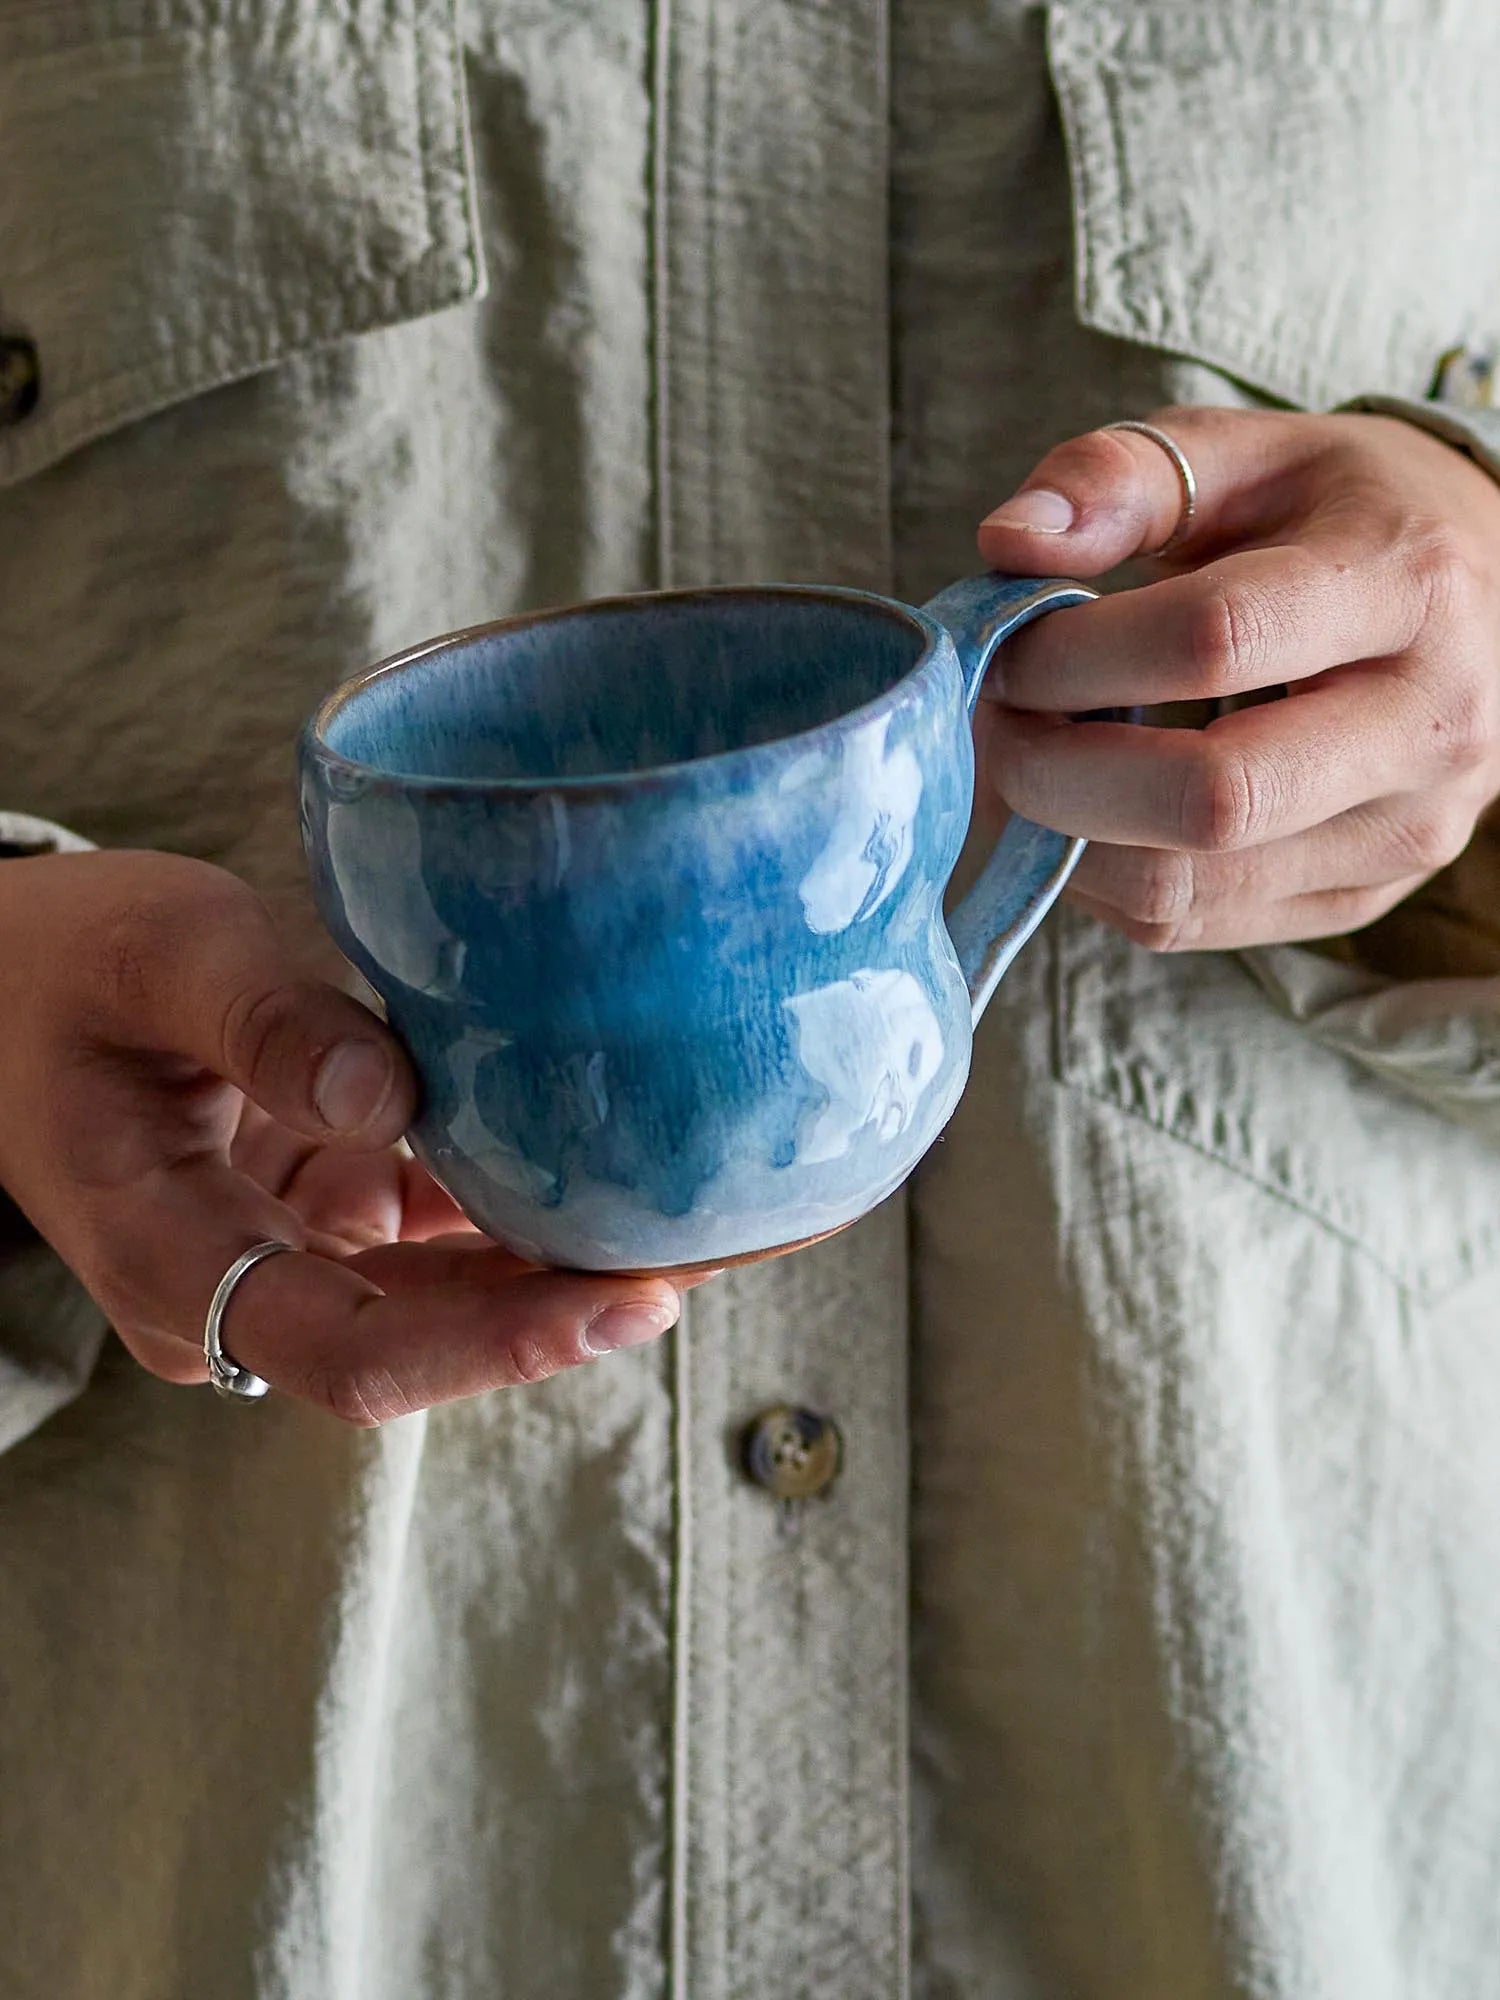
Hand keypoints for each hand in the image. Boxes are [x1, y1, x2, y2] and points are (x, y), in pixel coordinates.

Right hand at [0, 851, 687, 1422]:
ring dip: (573, 1265)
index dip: (496, 1343)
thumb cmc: (65, 966)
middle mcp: (242, 1296)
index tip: (623, 1298)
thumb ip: (257, 1019)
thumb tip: (385, 1091)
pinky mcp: (332, 1213)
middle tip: (727, 1250)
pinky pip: (447, 1232)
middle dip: (573, 1309)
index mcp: (174, 1263)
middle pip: (430, 1342)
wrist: (7, 982)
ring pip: (453, 1295)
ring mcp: (293, 1259)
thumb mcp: (153, 955)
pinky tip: (638, 1172)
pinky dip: (535, 1207)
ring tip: (721, 1219)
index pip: (354, 1353)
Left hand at [973, 408, 1499, 949]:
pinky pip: (1192, 924)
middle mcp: (1428, 725)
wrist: (1480, 601)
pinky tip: (1081, 813)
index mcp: (1405, 585)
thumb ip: (1119, 476)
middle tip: (995, 727)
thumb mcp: (1244, 454)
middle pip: (1210, 798)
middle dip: (1058, 773)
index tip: (1008, 648)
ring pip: (1187, 887)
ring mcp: (1406, 830)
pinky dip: (1101, 880)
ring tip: (1027, 765)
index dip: (1077, 656)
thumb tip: (1005, 540)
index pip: (1215, 640)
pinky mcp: (1363, 898)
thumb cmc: (1340, 516)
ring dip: (1064, 838)